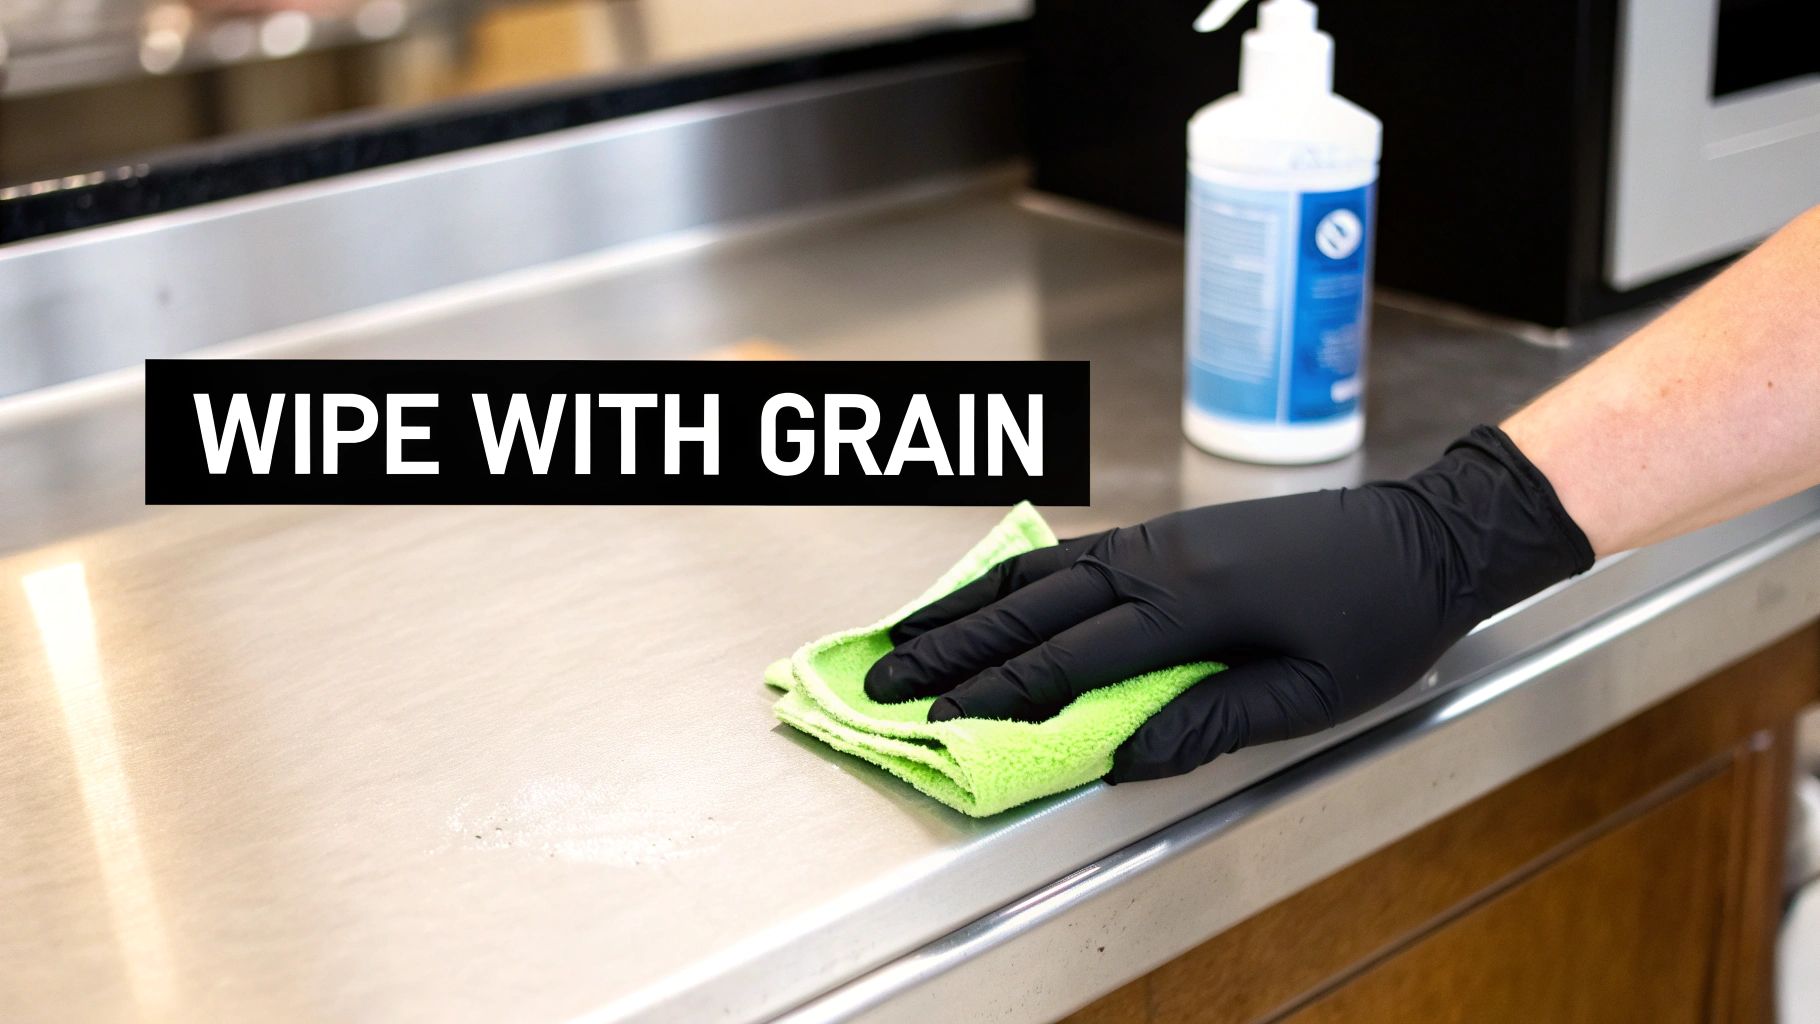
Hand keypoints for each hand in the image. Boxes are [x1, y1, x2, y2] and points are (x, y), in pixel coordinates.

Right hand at [864, 426, 1592, 781]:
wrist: (1430, 536)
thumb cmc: (1381, 619)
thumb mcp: (1311, 693)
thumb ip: (1211, 721)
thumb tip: (1122, 757)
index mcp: (1193, 602)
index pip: (1071, 657)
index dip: (997, 690)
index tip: (936, 715)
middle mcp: (1161, 559)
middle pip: (1034, 607)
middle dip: (951, 645)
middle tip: (883, 674)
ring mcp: (1161, 537)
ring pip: (1042, 570)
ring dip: (968, 603)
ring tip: (907, 630)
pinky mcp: (1170, 532)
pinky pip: (1073, 553)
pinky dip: (1015, 576)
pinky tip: (989, 592)